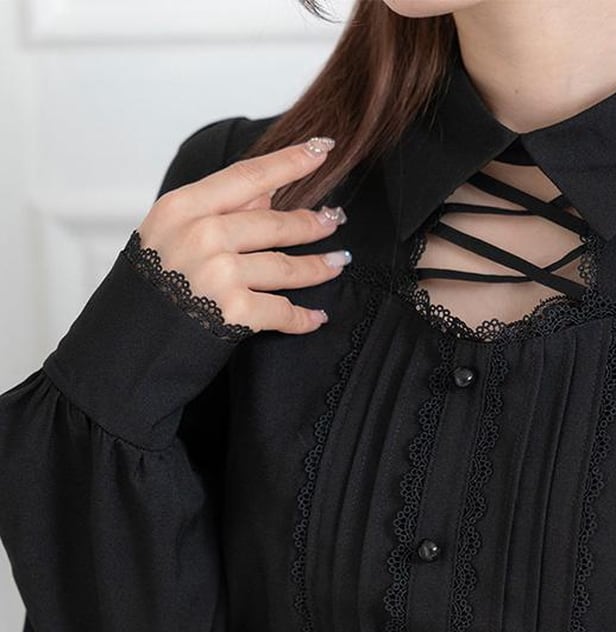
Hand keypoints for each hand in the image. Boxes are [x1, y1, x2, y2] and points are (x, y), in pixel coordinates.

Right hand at [136, 136, 348, 334]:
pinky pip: (282, 311)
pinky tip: (318, 317)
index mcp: (183, 207)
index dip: (290, 162)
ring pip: (286, 266)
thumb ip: (217, 211)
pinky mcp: (232, 311)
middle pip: (274, 224)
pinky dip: (303, 318)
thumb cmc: (147, 288)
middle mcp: (201, 235)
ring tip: (338, 263)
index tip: (322, 149)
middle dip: (312, 223)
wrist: (124, 344)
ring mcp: (217, 273)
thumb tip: (268, 193)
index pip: (248, 176)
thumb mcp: (169, 234)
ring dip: (318, 267)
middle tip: (335, 219)